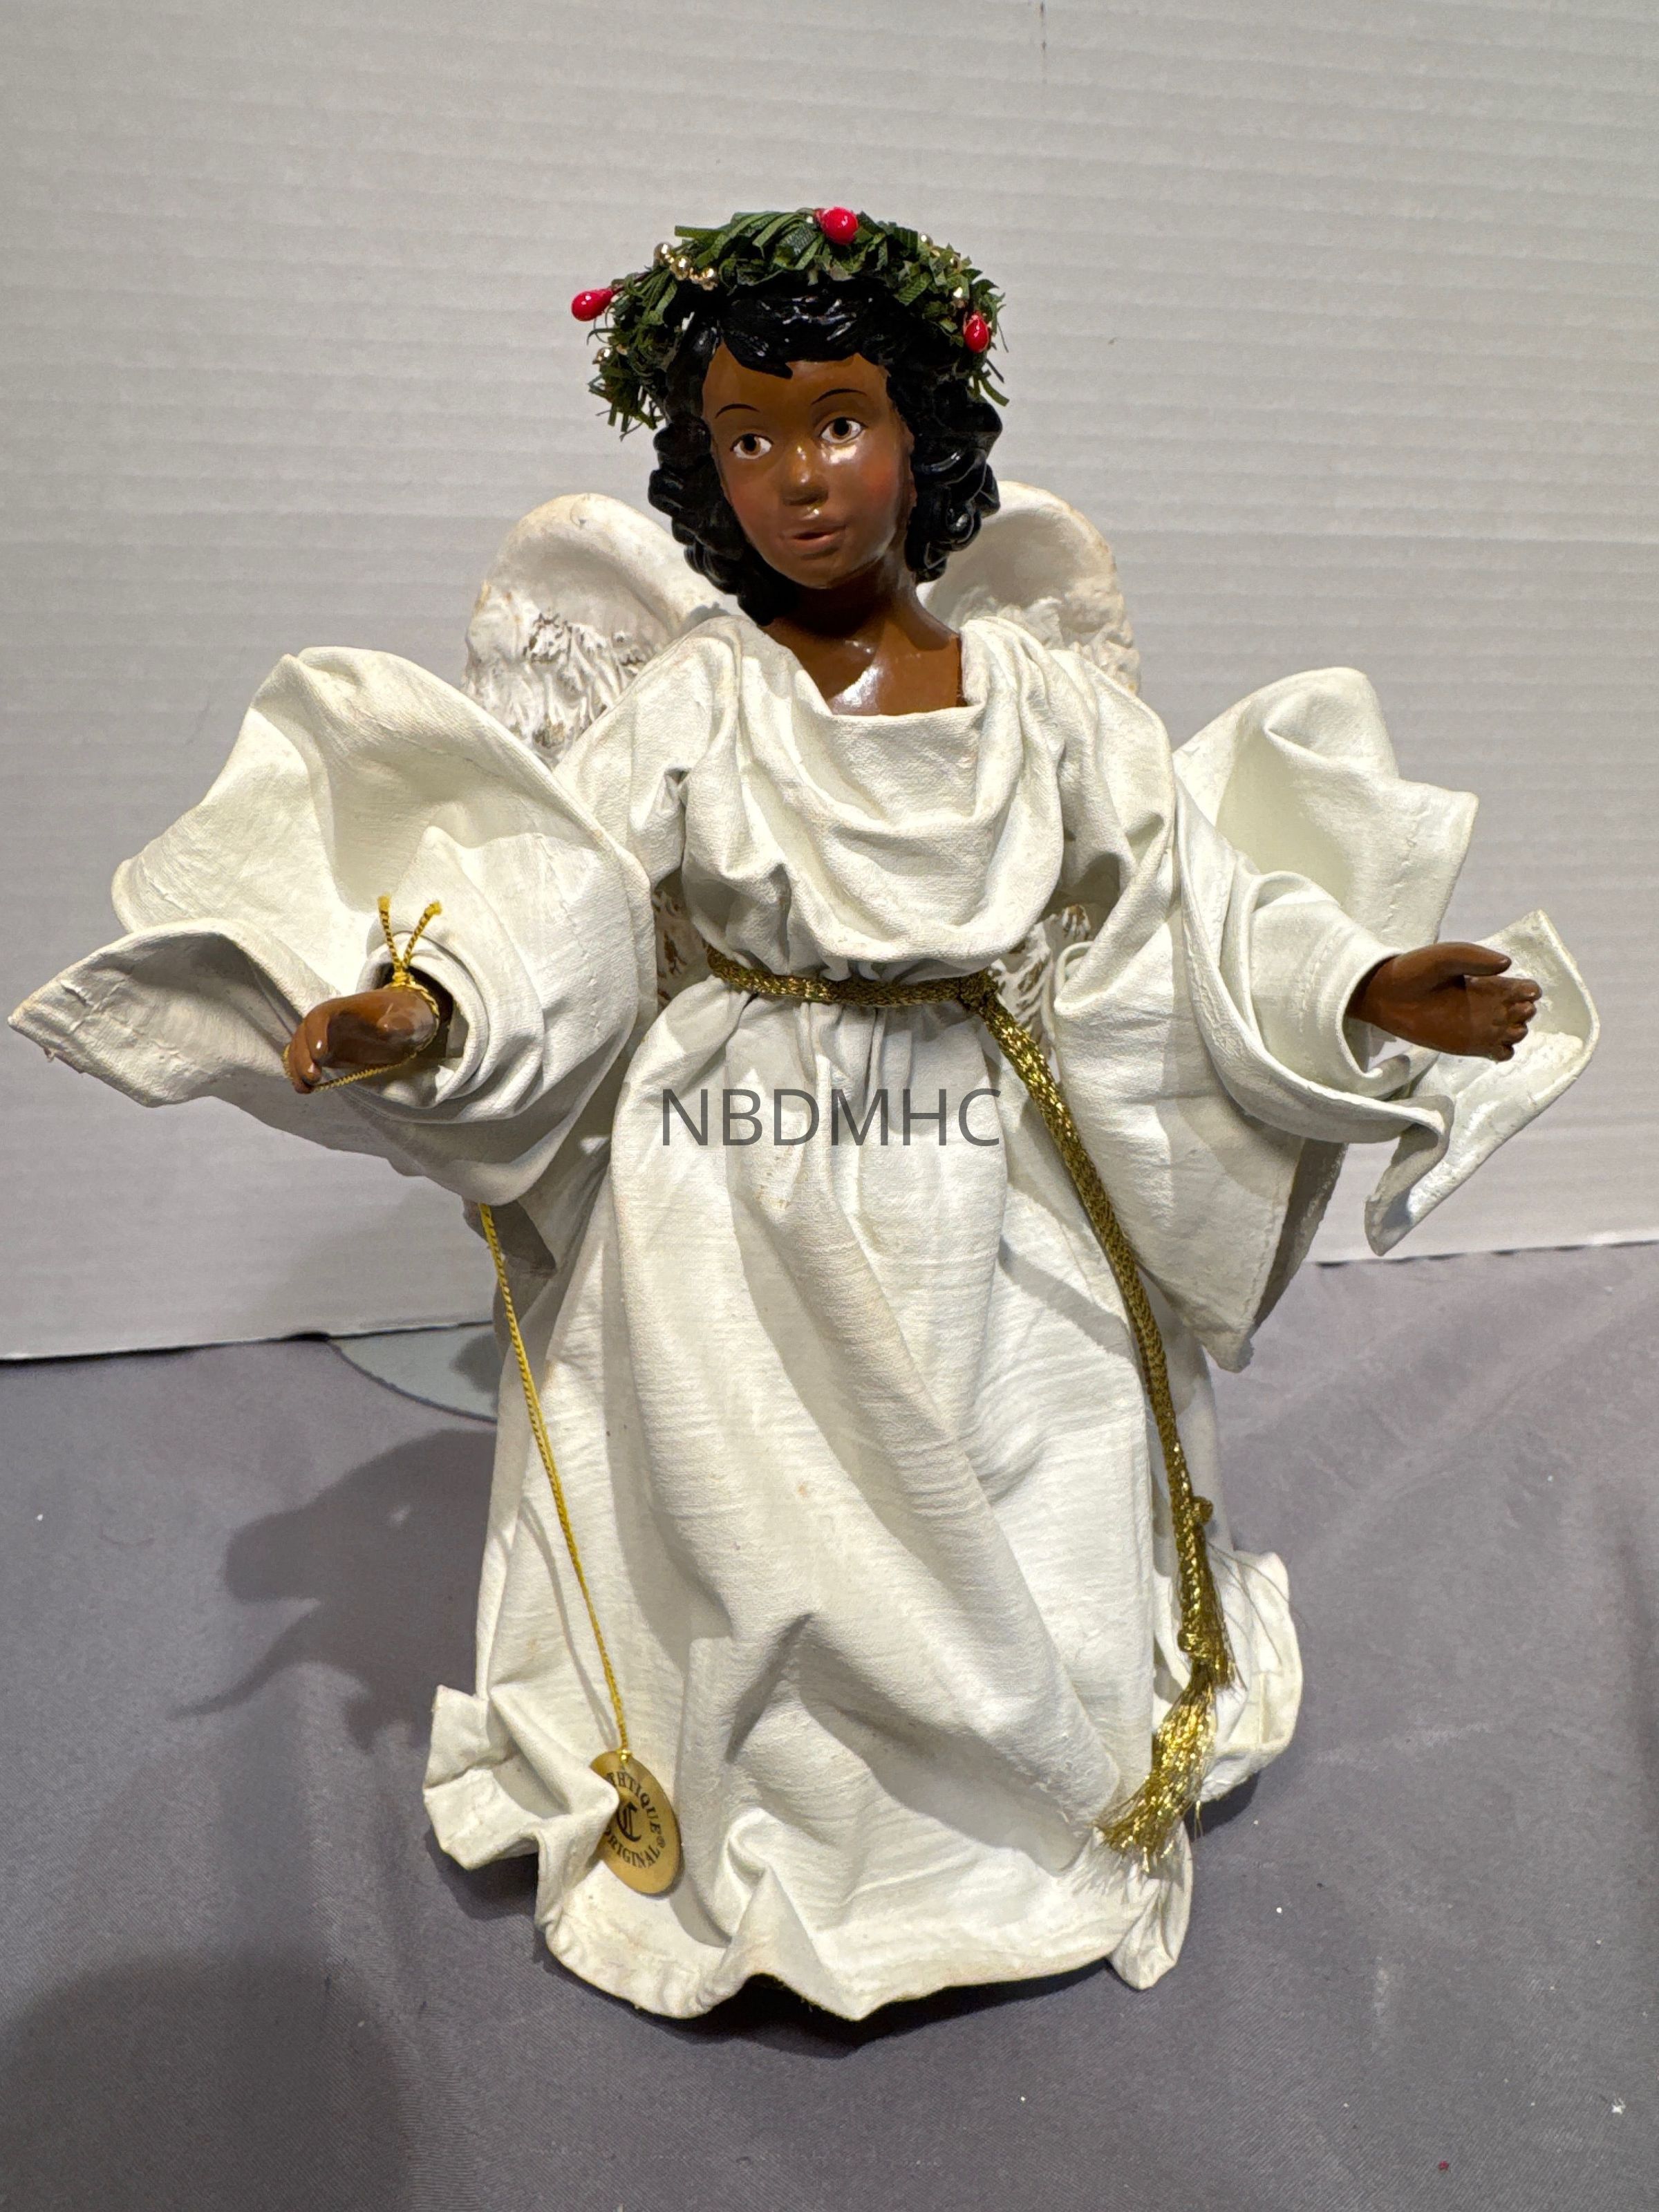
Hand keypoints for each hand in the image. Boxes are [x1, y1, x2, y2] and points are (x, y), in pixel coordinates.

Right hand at [283, 986, 437, 1092]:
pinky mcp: (328, 1053)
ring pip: (300, 1048)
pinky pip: (306, 1060)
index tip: (321, 1052)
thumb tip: (386, 1027)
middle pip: (305, 1033)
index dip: (316, 1032)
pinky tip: (306, 1090)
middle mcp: (330, 1021)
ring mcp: (326, 1036)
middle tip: (314, 1076)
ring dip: (298, 1067)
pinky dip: (301, 1074)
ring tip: (306, 1088)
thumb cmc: (407, 1016)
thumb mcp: (412, 1018)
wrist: (405, 1023)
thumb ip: (402, 1023)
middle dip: (303, 1055)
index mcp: (346, 1008)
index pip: (321, 1015)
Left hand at [1349, 944, 1540, 1060]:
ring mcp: (1481, 1027)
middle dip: (1525, 1012)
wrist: (1386, 995)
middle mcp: (1490, 1005)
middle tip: (1503, 1008)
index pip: (1527, 989)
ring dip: (1516, 1031)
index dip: (1531, 991)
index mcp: (1490, 982)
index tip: (1519, 990)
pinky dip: (1505, 1052)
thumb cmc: (1414, 970)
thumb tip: (1507, 963)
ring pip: (1518, 1034)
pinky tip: (1490, 1043)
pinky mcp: (1469, 1046)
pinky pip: (1502, 1054)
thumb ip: (1475, 957)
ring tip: (1494, 1025)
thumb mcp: (1445, 956)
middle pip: (1527, 1013)